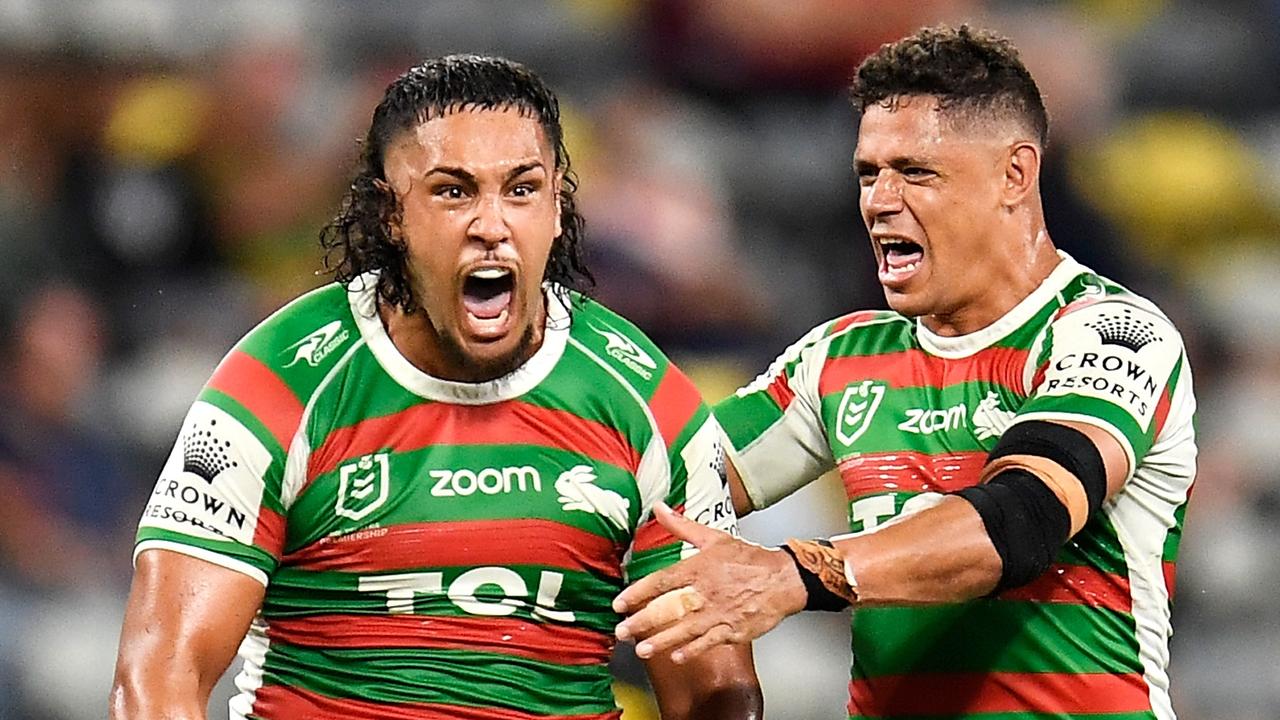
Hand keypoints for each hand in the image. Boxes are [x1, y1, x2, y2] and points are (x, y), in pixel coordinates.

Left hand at [613, 502, 806, 662]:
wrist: (784, 579)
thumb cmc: (749, 559)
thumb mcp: (714, 537)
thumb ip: (682, 526)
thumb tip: (659, 507)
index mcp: (700, 567)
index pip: (662, 581)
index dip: (639, 592)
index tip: (620, 603)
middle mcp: (707, 592)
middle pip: (670, 609)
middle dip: (643, 622)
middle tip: (623, 631)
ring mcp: (720, 613)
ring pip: (686, 629)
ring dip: (662, 641)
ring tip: (642, 650)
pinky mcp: (734, 629)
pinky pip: (710, 642)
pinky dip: (693, 650)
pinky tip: (678, 657)